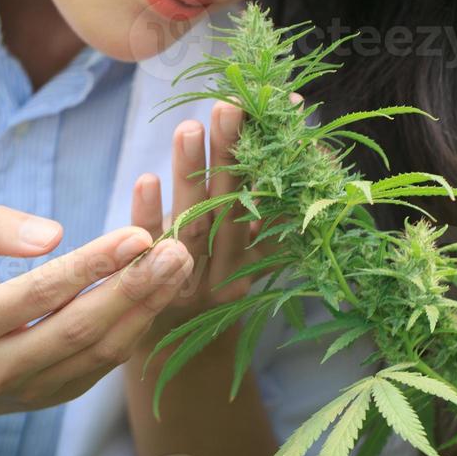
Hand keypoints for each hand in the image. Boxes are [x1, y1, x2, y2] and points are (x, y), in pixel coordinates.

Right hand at [0, 205, 194, 426]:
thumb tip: (52, 236)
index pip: (40, 294)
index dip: (92, 265)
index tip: (137, 235)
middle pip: (79, 328)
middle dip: (133, 288)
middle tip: (175, 251)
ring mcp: (30, 391)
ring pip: (100, 352)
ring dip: (147, 308)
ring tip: (179, 265)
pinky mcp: (56, 398)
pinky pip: (106, 363)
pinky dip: (138, 327)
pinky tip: (161, 292)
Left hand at [128, 95, 300, 357]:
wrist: (180, 349)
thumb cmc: (219, 282)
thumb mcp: (253, 250)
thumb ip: (274, 211)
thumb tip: (309, 146)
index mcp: (258, 256)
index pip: (269, 200)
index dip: (276, 157)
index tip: (281, 107)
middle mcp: (228, 268)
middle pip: (230, 206)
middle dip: (230, 154)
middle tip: (230, 106)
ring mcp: (188, 279)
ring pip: (194, 221)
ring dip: (191, 172)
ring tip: (189, 127)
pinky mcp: (148, 284)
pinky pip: (148, 249)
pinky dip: (148, 214)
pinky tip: (146, 179)